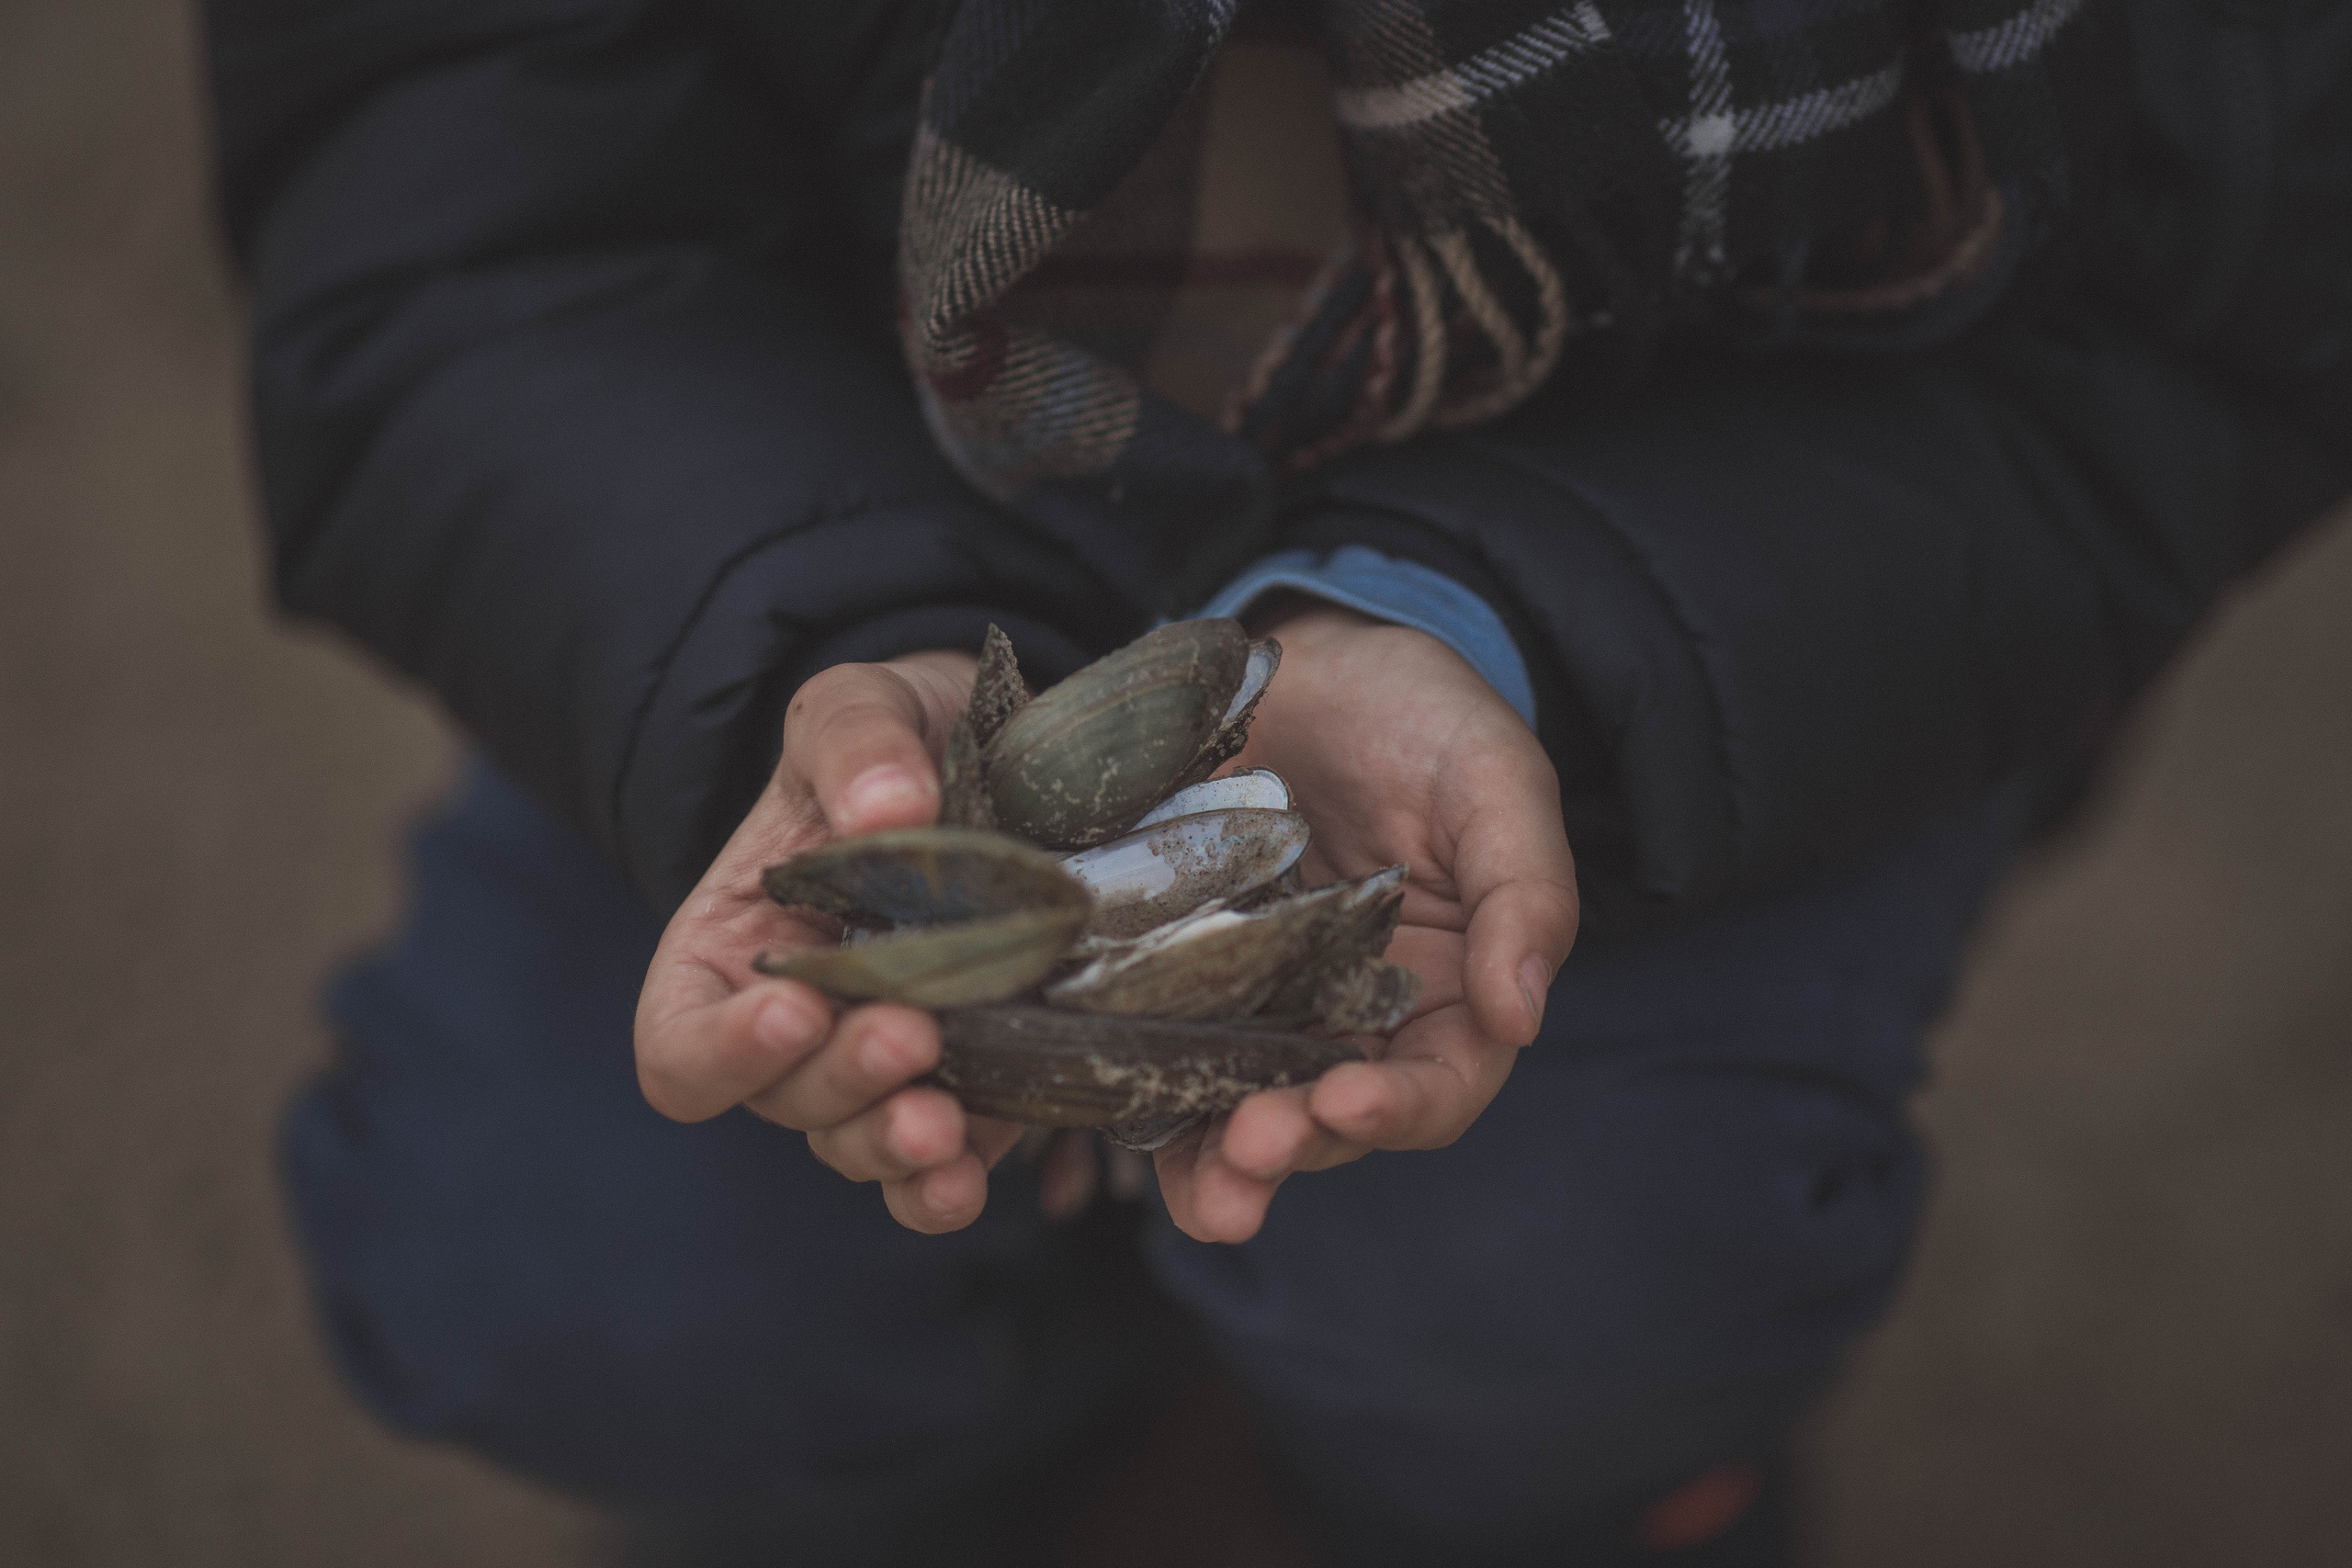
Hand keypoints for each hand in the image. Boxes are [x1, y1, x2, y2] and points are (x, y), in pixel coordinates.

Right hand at [633, 650, 1031, 1233]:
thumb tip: (890, 807)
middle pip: (782, 1098)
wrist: (983, 760)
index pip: (680, 1044)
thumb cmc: (885, 744)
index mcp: (726, 953)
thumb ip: (856, 742)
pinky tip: (971, 1170)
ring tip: (943, 1125)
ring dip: (893, 1144)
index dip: (723, 1048)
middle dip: (842, 1079)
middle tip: (912, 1034)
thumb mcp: (853, 710)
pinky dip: (944, 1182)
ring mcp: (874, 1068)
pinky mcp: (960, 1089)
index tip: (792, 1006)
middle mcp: (791, 1029)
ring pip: (855, 1143)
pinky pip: (933, 1167)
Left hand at [1154, 603, 1579, 1243]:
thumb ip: (1524, 893)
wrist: (1315, 660)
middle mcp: (1353, 1022)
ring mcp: (1261, 1004)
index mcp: (1446, 995)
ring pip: (1239, 1109)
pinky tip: (1109, 1107)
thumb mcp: (1496, 783)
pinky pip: (1158, 1048)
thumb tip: (1520, 1015)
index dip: (1398, 1110)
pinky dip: (1138, 1094)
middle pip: (1329, 1120)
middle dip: (1291, 1148)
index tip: (1347, 1099)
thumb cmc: (1425, 718)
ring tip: (1196, 1189)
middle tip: (1248, 1151)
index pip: (1438, 1085)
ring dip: (1214, 1163)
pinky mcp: (1181, 974)